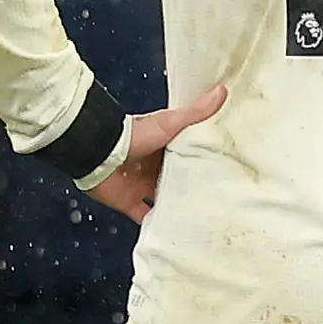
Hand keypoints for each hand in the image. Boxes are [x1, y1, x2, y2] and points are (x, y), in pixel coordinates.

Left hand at [79, 84, 227, 221]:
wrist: (98, 152)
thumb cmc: (133, 135)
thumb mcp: (169, 123)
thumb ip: (194, 113)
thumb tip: (221, 90)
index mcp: (164, 147)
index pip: (188, 155)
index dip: (204, 162)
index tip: (224, 170)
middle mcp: (153, 168)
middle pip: (177, 180)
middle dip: (192, 189)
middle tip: (217, 200)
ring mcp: (141, 186)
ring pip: (164, 200)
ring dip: (177, 208)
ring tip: (201, 219)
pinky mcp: (129, 203)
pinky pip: (145, 217)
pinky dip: (156, 224)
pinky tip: (174, 233)